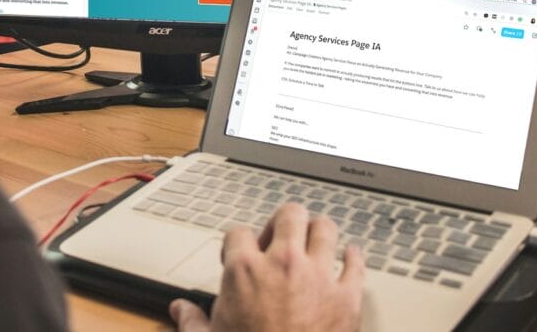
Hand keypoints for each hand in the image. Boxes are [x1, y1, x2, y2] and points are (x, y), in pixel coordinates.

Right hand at [170, 203, 363, 331]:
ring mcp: (318, 278)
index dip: (236, 242)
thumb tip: (181, 311)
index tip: (239, 254)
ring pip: (324, 229)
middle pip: (288, 215)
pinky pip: (356, 265)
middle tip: (279, 237)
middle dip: (283, 221)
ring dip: (318, 232)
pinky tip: (350, 255)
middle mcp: (282, 264)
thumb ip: (192, 321)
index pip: (238, 232)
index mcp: (244, 270)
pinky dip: (353, 257)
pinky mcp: (347, 299)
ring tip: (313, 239)